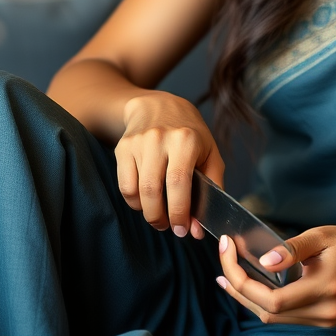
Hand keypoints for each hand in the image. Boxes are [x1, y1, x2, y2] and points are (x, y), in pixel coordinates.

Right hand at [115, 91, 224, 238]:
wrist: (159, 106)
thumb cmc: (190, 134)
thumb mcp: (210, 153)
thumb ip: (212, 189)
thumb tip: (197, 228)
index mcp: (186, 140)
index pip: (179, 182)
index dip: (179, 211)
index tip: (183, 230)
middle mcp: (160, 139)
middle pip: (153, 190)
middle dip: (161, 218)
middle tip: (170, 227)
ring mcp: (138, 143)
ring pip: (137, 191)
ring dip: (148, 213)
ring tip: (159, 216)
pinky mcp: (123, 148)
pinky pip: (124, 186)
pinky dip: (134, 202)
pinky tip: (146, 201)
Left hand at [215, 224, 335, 326]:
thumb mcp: (322, 235)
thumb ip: (293, 248)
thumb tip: (264, 261)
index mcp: (325, 288)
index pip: (272, 299)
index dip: (242, 280)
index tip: (227, 251)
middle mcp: (325, 311)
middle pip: (267, 312)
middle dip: (238, 287)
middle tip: (222, 259)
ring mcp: (324, 320)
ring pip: (273, 318)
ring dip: (247, 297)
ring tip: (228, 274)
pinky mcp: (322, 320)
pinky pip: (284, 316)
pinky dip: (263, 302)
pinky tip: (251, 286)